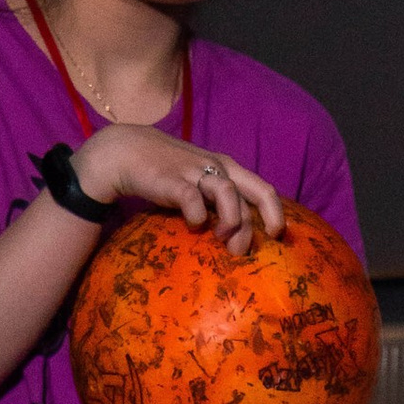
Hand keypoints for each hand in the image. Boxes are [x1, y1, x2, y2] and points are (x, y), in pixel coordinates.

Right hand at [70, 124, 285, 245]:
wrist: (128, 151)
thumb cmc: (169, 172)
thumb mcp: (201, 182)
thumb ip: (219, 201)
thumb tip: (238, 234)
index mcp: (228, 169)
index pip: (263, 189)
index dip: (275, 213)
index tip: (276, 237)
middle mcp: (217, 168)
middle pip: (253, 193)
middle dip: (254, 227)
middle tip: (241, 252)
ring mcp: (195, 172)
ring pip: (228, 193)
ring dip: (231, 221)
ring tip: (221, 240)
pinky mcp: (172, 180)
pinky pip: (192, 198)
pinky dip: (198, 215)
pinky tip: (194, 226)